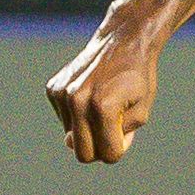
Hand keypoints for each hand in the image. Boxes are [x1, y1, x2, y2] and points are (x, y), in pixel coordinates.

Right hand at [48, 21, 164, 164]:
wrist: (123, 41)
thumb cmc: (136, 78)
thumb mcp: (141, 111)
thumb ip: (121, 137)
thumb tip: (86, 149)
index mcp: (103, 107)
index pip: (108, 154)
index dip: (119, 148)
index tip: (125, 132)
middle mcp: (77, 100)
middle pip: (82, 154)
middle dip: (99, 147)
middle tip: (111, 127)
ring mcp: (62, 94)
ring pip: (71, 138)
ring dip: (88, 128)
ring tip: (101, 103)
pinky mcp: (53, 89)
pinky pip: (64, 120)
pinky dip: (77, 115)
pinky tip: (89, 94)